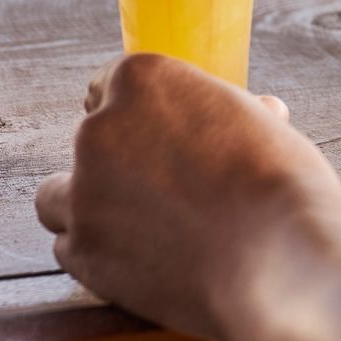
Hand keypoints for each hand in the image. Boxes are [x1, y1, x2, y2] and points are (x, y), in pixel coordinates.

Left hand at [34, 53, 340, 340]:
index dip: (135, 115)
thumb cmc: (283, 183)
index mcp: (143, 78)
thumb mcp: (263, 123)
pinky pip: (70, 248)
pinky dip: (98, 254)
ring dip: (90, 209)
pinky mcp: (83, 252)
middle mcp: (99, 128)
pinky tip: (142, 261)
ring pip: (57, 198)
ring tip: (140, 229)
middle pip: (88, 142)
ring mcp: (83, 192)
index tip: (154, 139)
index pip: (109, 85)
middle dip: (118, 164)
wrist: (280, 257)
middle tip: (164, 193)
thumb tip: (258, 112)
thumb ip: (231, 113)